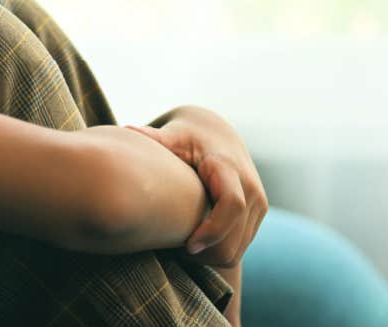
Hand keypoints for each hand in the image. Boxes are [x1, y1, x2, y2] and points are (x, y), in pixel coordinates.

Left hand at [123, 105, 266, 267]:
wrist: (216, 134)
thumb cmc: (186, 136)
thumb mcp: (172, 135)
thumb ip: (154, 137)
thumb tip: (128, 129)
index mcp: (230, 169)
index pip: (232, 206)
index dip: (212, 231)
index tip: (186, 246)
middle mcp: (251, 188)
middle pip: (233, 239)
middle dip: (203, 254)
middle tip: (169, 252)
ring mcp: (258, 204)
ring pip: (236, 251)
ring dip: (207, 257)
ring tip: (175, 246)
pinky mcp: (257, 215)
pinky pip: (238, 249)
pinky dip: (214, 254)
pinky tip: (189, 242)